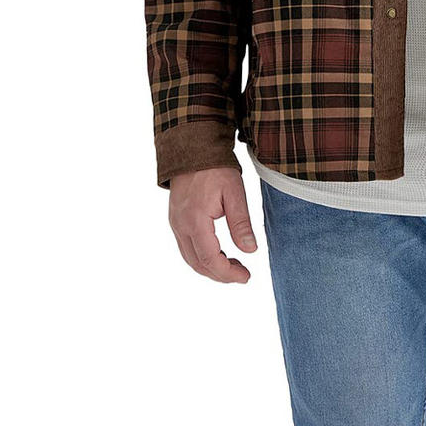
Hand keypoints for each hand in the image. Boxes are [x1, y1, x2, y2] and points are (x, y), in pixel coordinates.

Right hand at [168, 167, 257, 282]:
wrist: (193, 149)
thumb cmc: (216, 168)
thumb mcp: (234, 193)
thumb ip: (241, 223)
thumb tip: (250, 251)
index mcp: (195, 220)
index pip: (210, 259)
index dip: (228, 273)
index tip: (246, 277)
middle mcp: (180, 226)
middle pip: (198, 263)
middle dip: (220, 274)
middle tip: (242, 275)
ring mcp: (175, 223)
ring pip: (190, 258)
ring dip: (210, 268)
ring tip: (234, 267)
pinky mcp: (176, 219)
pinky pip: (186, 247)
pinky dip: (202, 257)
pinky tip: (219, 254)